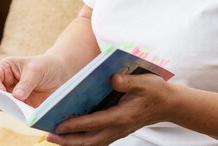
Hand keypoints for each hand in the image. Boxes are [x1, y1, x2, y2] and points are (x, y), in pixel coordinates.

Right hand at [0, 54, 69, 106]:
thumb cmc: (45, 66)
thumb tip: (16, 97)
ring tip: (17, 108)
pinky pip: (16, 112)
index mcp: (6, 68)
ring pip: (4, 104)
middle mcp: (6, 83)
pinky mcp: (22, 106)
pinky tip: (25, 113)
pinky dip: (19, 114)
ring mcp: (13, 96)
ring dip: (9, 107)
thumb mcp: (36, 70)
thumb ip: (26, 83)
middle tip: (5, 103)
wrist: (60, 74)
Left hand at [46, 73, 171, 145]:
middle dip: (68, 140)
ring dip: (73, 143)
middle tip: (48, 136)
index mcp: (122, 116)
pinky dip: (83, 141)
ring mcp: (118, 132)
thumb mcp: (144, 81)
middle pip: (89, 140)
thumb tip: (112, 78)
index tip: (59, 125)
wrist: (168, 104)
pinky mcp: (118, 131)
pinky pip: (97, 141)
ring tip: (55, 138)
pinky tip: (72, 137)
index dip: (76, 125)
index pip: (94, 123)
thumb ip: (128, 81)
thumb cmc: (155, 91)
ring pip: (92, 143)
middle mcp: (118, 128)